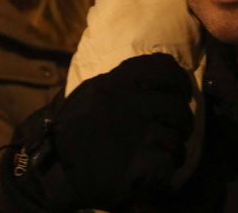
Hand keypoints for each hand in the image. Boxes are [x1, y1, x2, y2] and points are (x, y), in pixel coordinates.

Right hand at [53, 54, 192, 207]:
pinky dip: (169, 167)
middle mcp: (127, 103)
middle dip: (183, 119)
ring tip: (171, 152)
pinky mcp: (134, 166)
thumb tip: (155, 77)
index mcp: (116, 82)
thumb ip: (121, 83)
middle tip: (178, 129)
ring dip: (177, 146)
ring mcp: (132, 134)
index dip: (179, 80)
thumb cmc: (74, 129)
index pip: (163, 67)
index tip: (180, 93)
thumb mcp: (92, 92)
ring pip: (176, 135)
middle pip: (176, 105)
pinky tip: (161, 169)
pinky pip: (168, 162)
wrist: (53, 168)